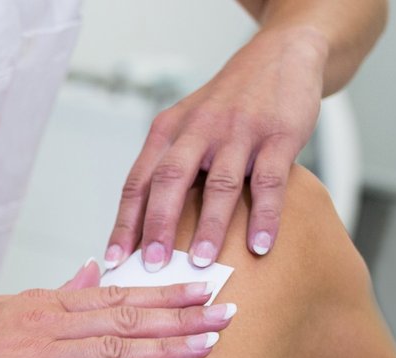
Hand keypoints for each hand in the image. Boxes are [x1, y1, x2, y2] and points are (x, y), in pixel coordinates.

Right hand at [0, 262, 229, 357]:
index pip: (115, 294)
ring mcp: (35, 356)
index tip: (206, 289)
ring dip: (168, 344)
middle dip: (182, 314)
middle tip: (231, 311)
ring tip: (213, 343)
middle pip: (126, 315)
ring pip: (115, 346)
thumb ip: (49, 295)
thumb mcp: (0, 311)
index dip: (164, 292)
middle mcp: (46, 323)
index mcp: (42, 305)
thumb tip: (89, 271)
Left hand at [104, 27, 330, 270]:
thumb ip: (168, 165)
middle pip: (169, 181)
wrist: (280, 54)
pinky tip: (260, 246)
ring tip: (201, 263)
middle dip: (158, 226)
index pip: (138, 182)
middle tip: (152, 264)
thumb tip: (146, 229)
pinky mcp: (278, 135)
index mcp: (168, 131)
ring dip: (208, 226)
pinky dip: (264, 215)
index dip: (125, 223)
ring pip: (218, 184)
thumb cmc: (228, 103)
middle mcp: (198, 130)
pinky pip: (268, 181)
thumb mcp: (187, 124)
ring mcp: (239, 132)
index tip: (115, 260)